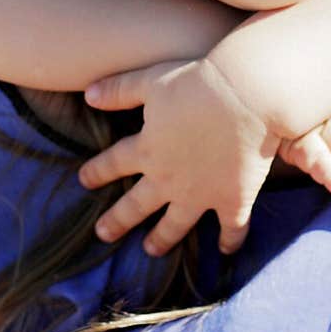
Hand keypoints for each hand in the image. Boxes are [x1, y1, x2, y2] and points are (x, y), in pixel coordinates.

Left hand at [80, 58, 280, 257]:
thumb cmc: (197, 82)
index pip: (114, 163)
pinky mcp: (233, 199)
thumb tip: (88, 95)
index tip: (84, 180)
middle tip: (103, 234)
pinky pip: (230, 228)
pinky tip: (225, 251)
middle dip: (118, 220)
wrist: (246, 95)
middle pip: (137, 204)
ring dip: (161, 239)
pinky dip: (229, 242)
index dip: (98, 171)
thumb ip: (119, 90)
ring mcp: (200, 194)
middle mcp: (169, 178)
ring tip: (151, 250)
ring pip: (175, 225)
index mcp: (147, 149)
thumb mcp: (151, 80)